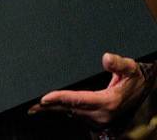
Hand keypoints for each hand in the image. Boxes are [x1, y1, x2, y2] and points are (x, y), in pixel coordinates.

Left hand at [28, 53, 145, 126]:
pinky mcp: (96, 118)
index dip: (61, 99)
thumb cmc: (134, 79)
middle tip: (32, 105)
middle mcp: (101, 113)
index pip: (78, 100)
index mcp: (107, 102)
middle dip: (51, 107)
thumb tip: (105, 57)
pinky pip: (75, 114)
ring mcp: (98, 118)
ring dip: (54, 110)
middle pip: (71, 109)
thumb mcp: (130, 68)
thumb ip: (119, 63)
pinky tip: (51, 108)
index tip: (45, 98)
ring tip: (35, 107)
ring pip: (71, 113)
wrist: (143, 91)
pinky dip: (62, 110)